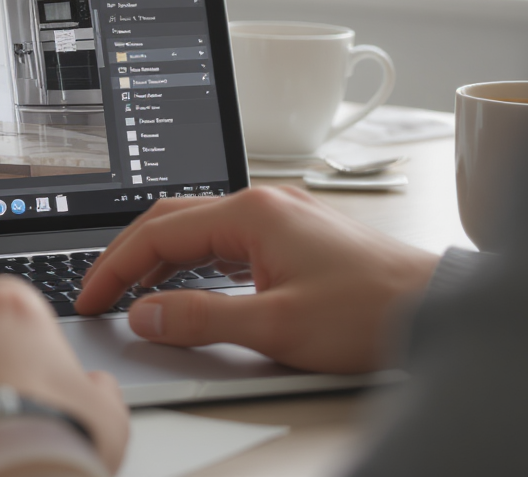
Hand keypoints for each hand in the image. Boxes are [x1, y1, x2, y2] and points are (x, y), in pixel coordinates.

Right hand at [76, 186, 439, 373]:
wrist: (437, 309)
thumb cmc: (370, 311)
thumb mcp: (275, 325)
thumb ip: (199, 318)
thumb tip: (144, 315)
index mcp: (251, 213)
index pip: (157, 233)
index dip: (114, 268)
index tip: (90, 297)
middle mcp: (263, 204)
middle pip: (171, 219)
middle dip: (126, 255)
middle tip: (98, 291)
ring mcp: (281, 217)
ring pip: (198, 228)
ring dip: (158, 257)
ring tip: (129, 289)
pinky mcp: (295, 236)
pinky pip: (225, 240)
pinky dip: (191, 260)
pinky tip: (185, 283)